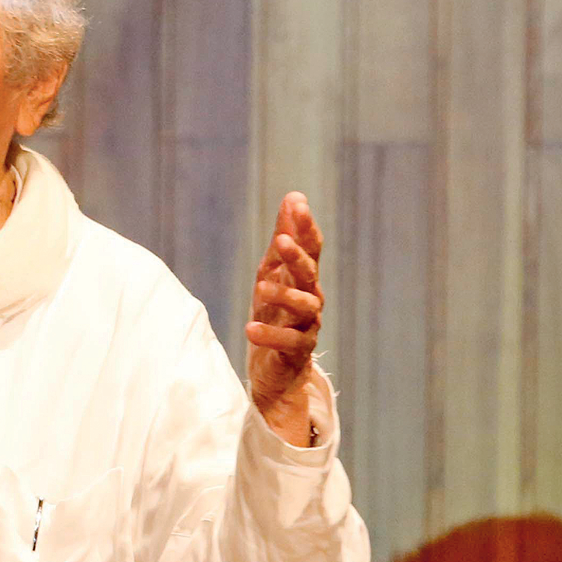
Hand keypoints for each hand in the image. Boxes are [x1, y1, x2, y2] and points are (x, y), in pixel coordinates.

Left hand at [245, 192, 324, 445]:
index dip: (305, 227)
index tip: (297, 204)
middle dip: (297, 257)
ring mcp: (307, 325)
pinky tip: (250, 328)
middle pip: (309, 274)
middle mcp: (311, 298)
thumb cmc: (276, 312)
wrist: (276, 365)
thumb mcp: (274, 271)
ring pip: (304, 307)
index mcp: (303, 277)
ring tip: (260, 287)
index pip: (311, 247)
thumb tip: (294, 197)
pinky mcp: (298, 350)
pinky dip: (270, 335)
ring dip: (284, 295)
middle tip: (282, 242)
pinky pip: (289, 341)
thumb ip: (284, 237)